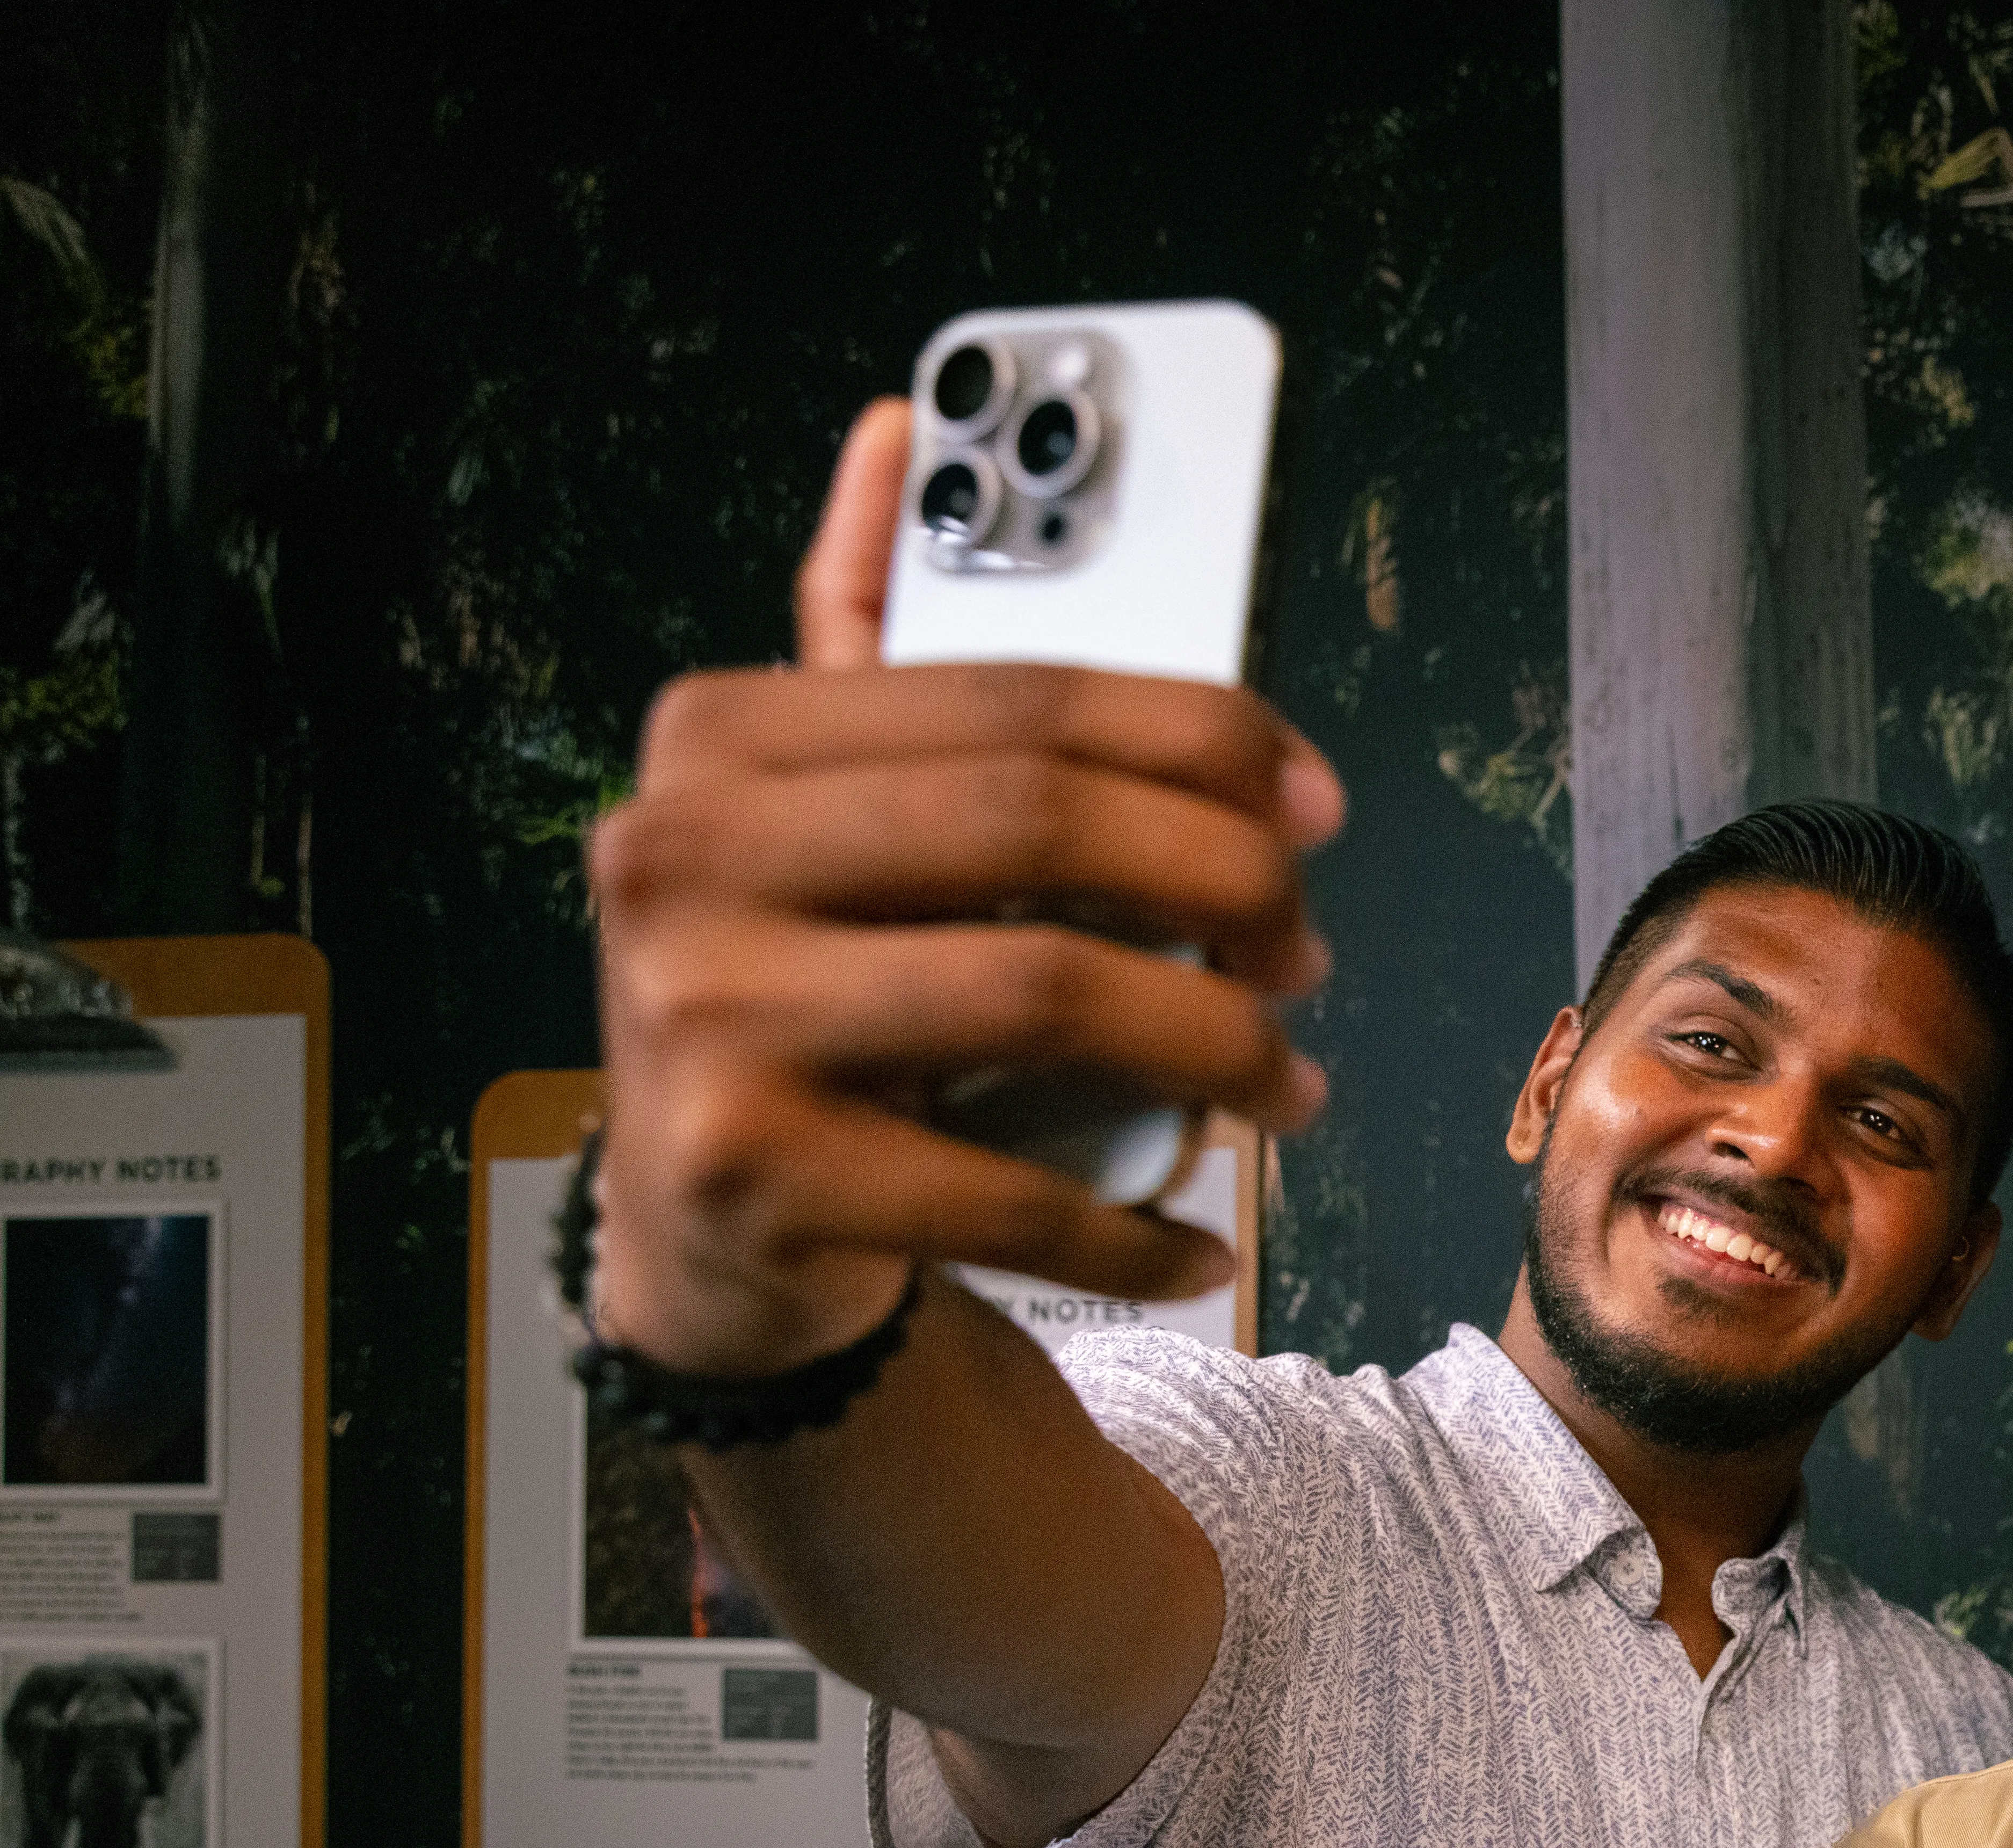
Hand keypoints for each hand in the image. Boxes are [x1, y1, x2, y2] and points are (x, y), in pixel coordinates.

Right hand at [585, 399, 1344, 1375]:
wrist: (705, 1227)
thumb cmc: (806, 985)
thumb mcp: (820, 807)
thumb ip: (863, 636)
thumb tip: (891, 430)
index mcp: (721, 740)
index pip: (1020, 701)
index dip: (1200, 739)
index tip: (1314, 802)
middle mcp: (686, 862)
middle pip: (1044, 832)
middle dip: (1226, 888)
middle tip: (1306, 948)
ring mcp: (705, 1021)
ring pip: (1047, 999)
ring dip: (1215, 1052)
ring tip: (1283, 1083)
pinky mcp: (753, 1175)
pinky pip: (1007, 1192)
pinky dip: (1132, 1223)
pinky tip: (1195, 1239)